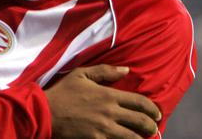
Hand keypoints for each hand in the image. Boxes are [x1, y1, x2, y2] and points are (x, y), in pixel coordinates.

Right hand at [45, 65, 160, 138]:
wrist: (45, 112)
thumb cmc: (62, 92)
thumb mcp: (81, 74)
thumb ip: (104, 71)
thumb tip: (126, 70)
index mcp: (109, 95)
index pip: (140, 102)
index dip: (153, 109)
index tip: (156, 113)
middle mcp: (110, 113)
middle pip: (141, 122)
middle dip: (151, 126)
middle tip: (152, 128)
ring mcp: (104, 129)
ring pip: (133, 138)